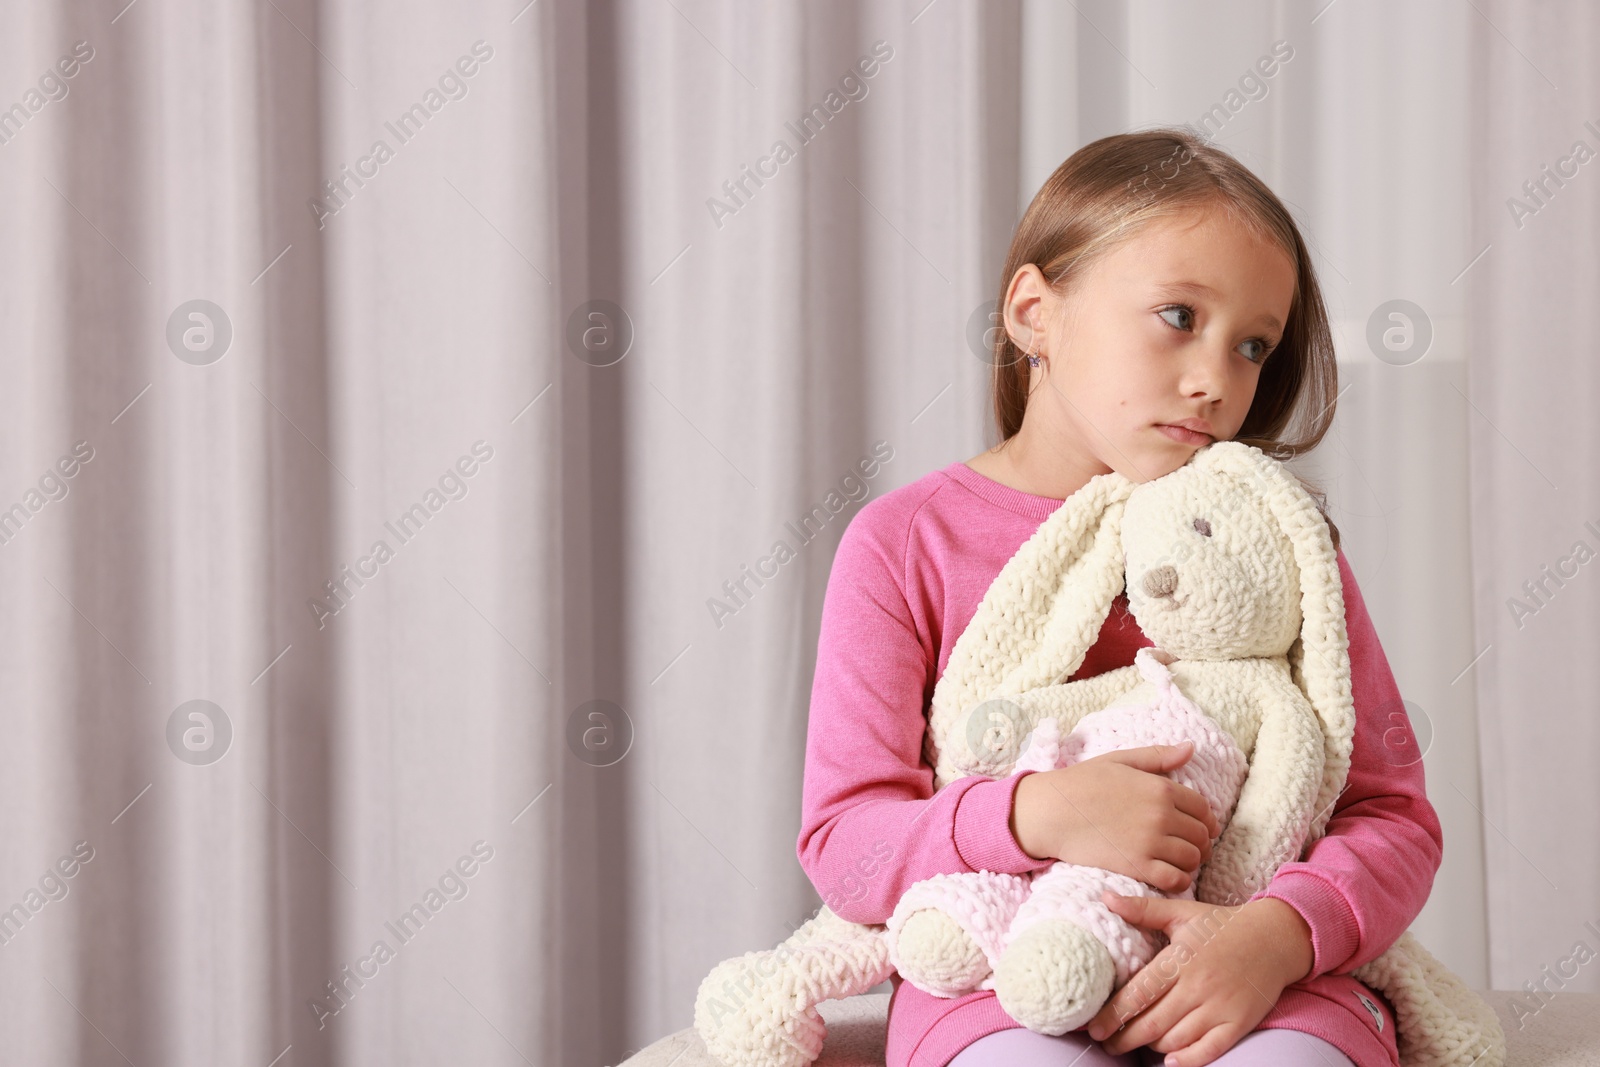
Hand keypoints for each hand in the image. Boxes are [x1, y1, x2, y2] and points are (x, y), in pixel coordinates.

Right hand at [1009, 741, 1219, 892]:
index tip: (1198, 826)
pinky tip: (1168, 875)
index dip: (1205, 819)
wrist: (1051, 811)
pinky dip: (1179, 880)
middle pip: (1201, 835)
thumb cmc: (1082, 783)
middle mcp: (1161, 815)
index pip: (1203, 808)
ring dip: (1190, 862)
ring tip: (1178, 861)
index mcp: (1160, 788)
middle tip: (1189, 846)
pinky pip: (1175, 879)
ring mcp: (1150, 842)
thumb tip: (1190, 748)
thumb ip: (1157, 757)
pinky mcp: (1136, 866)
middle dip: (1200, 842)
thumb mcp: (1120, 760)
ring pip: (1192, 859)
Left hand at [1083, 893, 1314, 1065]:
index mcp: (1180, 959)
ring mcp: (1220, 1007)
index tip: (1094, 1027)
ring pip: (1175, 1039)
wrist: (1276, 937)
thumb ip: (1143, 909)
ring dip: (1151, 1046)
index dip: (1113, 1014)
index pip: (1140, 993)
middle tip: (1106, 1044)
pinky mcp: (1238, 1023)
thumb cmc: (1222, 925)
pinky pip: (1209, 1050)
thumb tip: (1106, 898)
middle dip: (1124, 1038)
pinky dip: (1187, 1060)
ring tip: (1135, 1043)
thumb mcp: (1181, 911)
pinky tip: (1170, 1060)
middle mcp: (1198, 986)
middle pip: (1152, 1022)